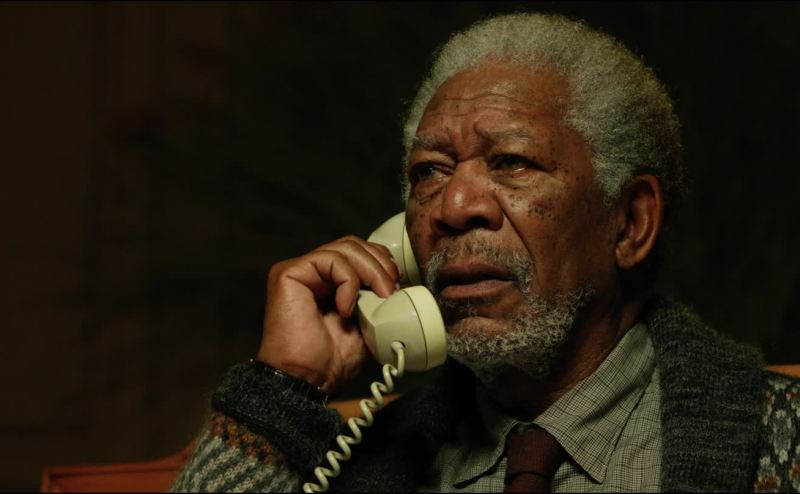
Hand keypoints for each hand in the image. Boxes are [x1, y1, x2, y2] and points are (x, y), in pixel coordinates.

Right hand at [257, 236, 399, 394]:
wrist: (307, 380)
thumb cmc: (331, 361)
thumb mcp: (368, 323)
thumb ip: (377, 300)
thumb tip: (399, 284)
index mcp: (329, 282)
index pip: (359, 252)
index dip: (382, 262)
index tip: (397, 286)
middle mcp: (313, 272)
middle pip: (353, 245)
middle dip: (379, 263)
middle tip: (391, 290)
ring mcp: (300, 271)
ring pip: (344, 248)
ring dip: (370, 270)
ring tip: (379, 296)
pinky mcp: (288, 273)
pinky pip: (329, 260)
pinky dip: (347, 281)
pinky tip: (346, 307)